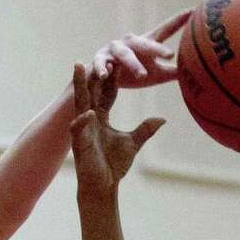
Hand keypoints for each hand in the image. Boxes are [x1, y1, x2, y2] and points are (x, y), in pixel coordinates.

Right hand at [71, 62, 162, 196]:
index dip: (112, 78)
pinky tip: (90, 113)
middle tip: (97, 53)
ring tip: (79, 66)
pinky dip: (83, 121)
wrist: (103, 186)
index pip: (107, 93)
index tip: (119, 62)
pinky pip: (79, 128)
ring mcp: (82, 129)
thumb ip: (145, 129)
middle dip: (93, 72)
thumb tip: (161, 119)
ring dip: (79, 85)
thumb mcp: (133, 143)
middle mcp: (89, 119)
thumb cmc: (114, 165)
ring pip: (80, 102)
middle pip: (91, 91)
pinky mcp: (78, 143)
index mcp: (101, 117)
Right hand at [91, 12, 190, 88]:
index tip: (192, 12)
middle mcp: (130, 42)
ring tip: (142, 75)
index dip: (177, 22)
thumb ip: (172, 72)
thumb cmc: (132, 76)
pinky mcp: (99, 60)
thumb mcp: (156, 75)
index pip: (163, 31)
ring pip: (124, 53)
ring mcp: (114, 50)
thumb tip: (196, 73)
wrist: (104, 83)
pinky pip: (101, 63)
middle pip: (144, 43)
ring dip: (133, 63)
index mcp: (145, 44)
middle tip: (170, 55)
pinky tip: (106, 74)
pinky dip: (103, 68)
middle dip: (156, 48)